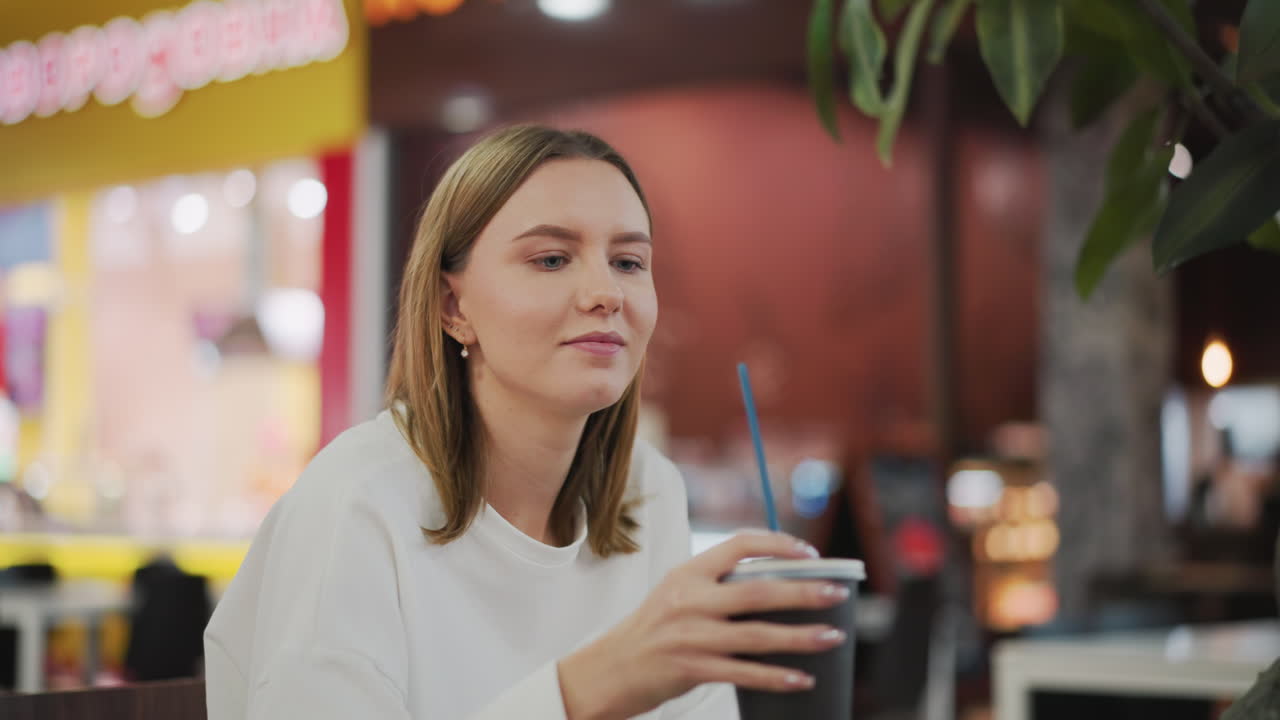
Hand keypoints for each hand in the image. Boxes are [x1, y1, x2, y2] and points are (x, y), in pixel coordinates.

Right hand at [558, 532, 850, 719]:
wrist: (607, 670)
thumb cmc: (649, 632)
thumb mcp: (675, 595)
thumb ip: (716, 586)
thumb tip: (774, 584)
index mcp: (687, 574)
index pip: (738, 545)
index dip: (778, 545)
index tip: (808, 554)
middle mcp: (689, 600)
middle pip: (757, 591)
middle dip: (803, 592)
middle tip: (837, 593)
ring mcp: (691, 636)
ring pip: (757, 634)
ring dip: (801, 636)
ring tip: (833, 636)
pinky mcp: (691, 668)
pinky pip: (743, 673)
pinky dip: (777, 676)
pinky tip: (802, 678)